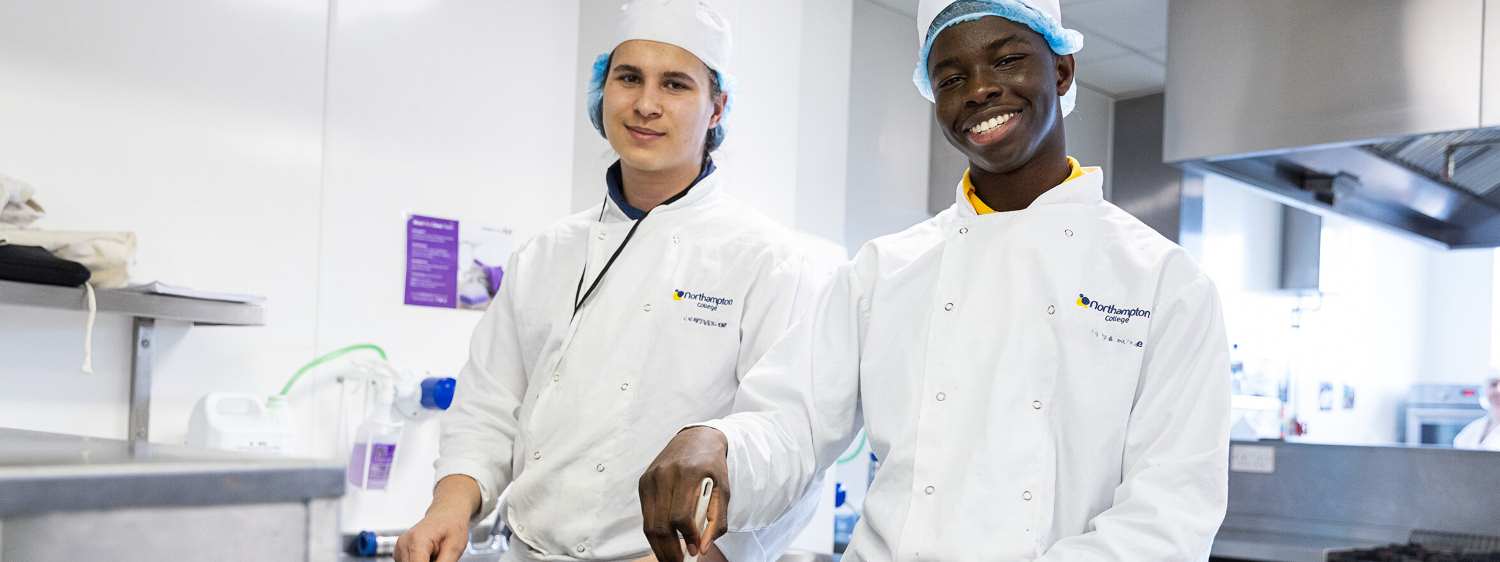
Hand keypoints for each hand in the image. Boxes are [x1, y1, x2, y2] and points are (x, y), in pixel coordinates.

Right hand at [396, 475, 480, 561]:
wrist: (447, 514)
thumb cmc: (452, 526)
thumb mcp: (454, 547)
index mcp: (417, 540)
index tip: (438, 561)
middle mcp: (404, 544)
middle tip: (440, 556)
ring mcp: (399, 548)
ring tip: (435, 555)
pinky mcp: (399, 553)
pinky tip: (428, 556)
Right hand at [639, 427, 731, 561]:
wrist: (695, 438)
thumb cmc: (712, 465)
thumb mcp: (724, 489)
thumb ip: (716, 520)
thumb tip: (702, 547)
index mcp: (688, 473)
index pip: (680, 515)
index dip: (686, 537)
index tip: (693, 550)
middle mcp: (665, 474)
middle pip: (660, 524)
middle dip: (669, 551)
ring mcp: (651, 478)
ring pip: (649, 524)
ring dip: (659, 546)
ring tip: (671, 557)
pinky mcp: (643, 482)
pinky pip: (646, 515)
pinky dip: (654, 532)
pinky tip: (665, 540)